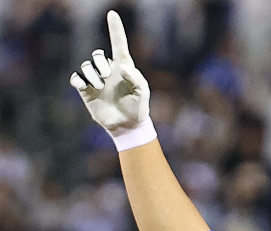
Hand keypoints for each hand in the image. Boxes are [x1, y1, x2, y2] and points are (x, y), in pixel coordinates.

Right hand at [70, 10, 154, 150]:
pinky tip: (86, 87)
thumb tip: (121, 66)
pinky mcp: (86, 90)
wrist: (126, 125)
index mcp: (124, 67)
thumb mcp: (142, 93)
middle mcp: (108, 70)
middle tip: (106, 76)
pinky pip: (76, 78)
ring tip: (99, 86)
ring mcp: (96, 80)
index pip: (119, 44)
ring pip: (86, 65)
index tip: (112, 14)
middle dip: (100, 62)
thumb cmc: (137, 107)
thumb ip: (135, 78)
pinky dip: (79, 80)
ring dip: (91, 73)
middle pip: (97, 54)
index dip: (115, 29)